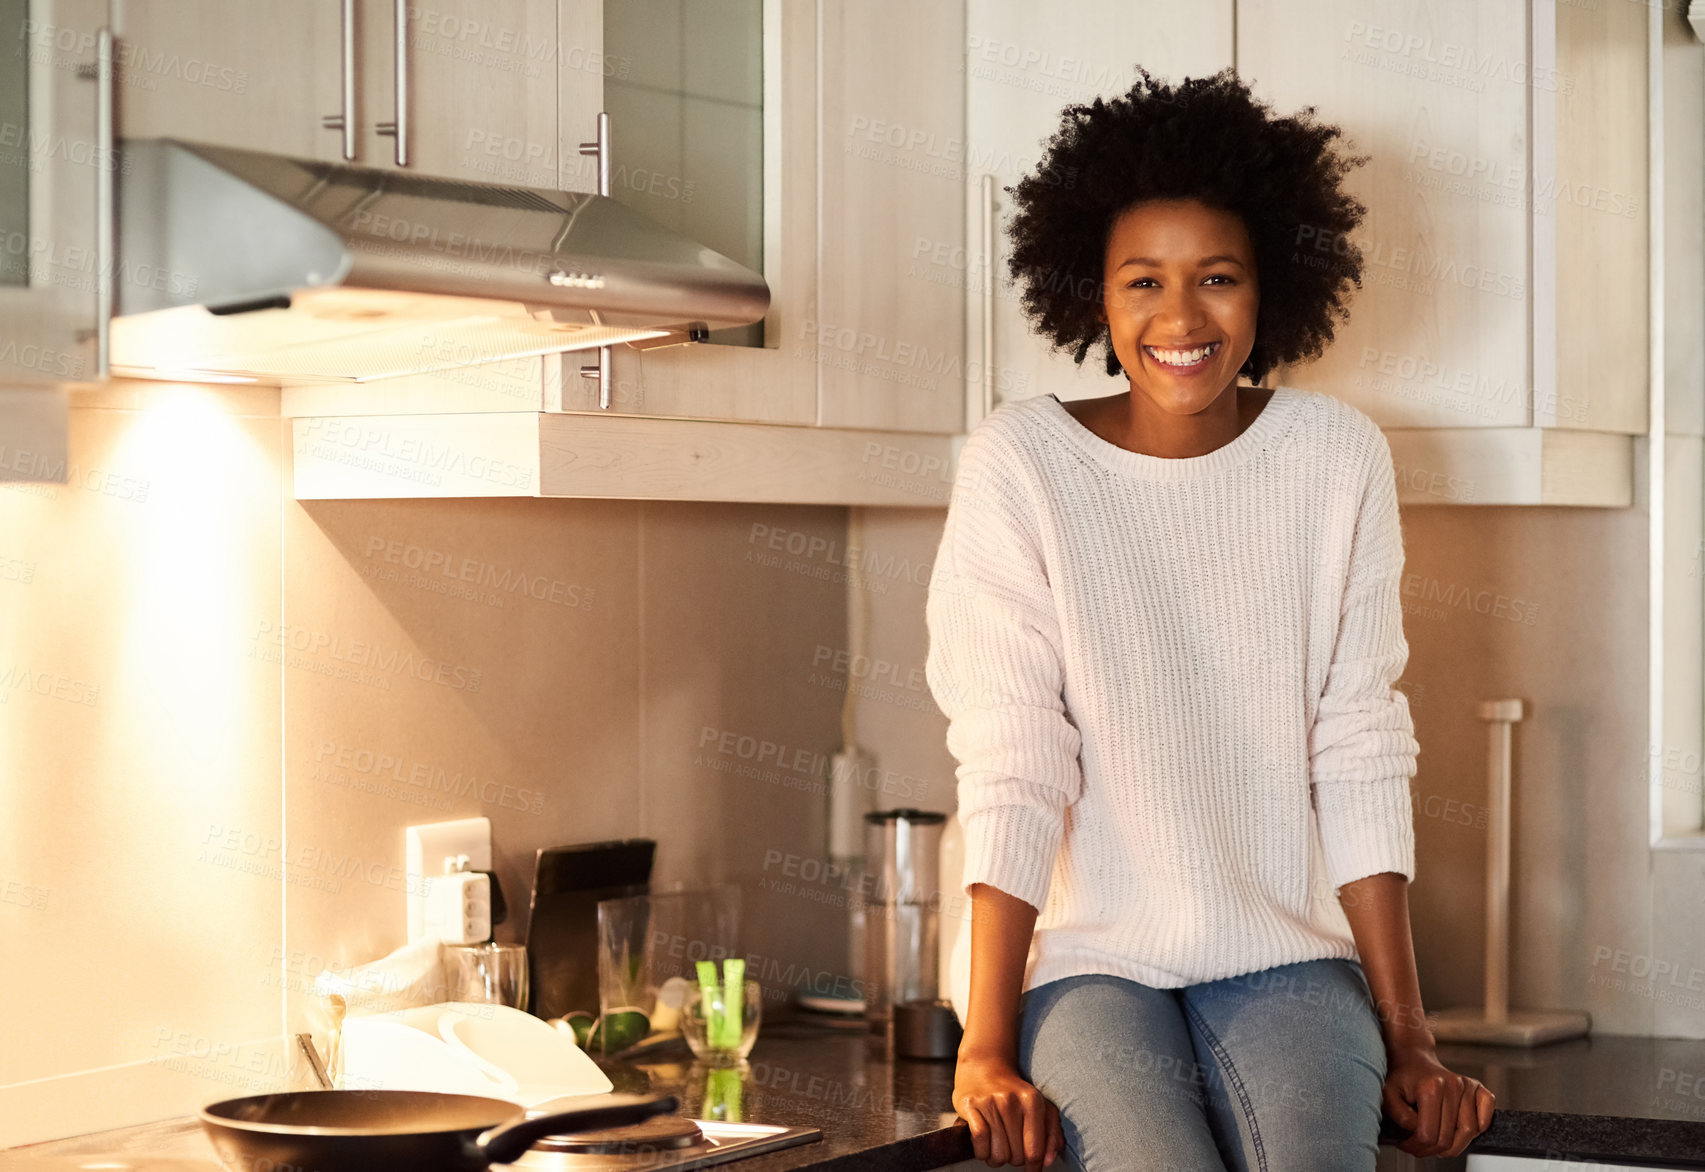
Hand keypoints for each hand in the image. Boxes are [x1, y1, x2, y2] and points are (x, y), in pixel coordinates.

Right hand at [953, 1052, 1063, 1168]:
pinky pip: (979, 1142)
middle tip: (1010, 1147)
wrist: (984, 1065)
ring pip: (997, 1153)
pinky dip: (981, 1152)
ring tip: (996, 1146)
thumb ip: (1052, 1133)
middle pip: (1016, 1156)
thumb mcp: (1040, 1106)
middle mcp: (1011, 1101)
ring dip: (996, 1158)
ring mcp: (989, 1102)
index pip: (1035, 1150)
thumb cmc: (1014, 1092)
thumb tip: (1047, 1161)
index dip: (1033, 1167)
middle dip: (1013, 1159)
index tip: (1031, 1171)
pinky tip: (983, 1146)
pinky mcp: (970, 1105)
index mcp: (1033, 1102)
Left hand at [1383, 1044, 1495, 1158]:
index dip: (1416, 1146)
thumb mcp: (1387, 1095)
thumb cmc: (1400, 1078)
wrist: (1412, 1059)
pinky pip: (1486, 1118)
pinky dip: (1478, 1130)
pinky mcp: (1478, 1089)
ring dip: (1454, 1145)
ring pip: (1470, 1132)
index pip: (1429, 1134)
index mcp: (1431, 1087)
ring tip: (1437, 1143)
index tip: (1406, 1144)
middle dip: (1432, 1150)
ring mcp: (1468, 1086)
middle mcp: (1453, 1085)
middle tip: (1419, 1148)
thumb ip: (1400, 1116)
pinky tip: (1459, 1130)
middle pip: (1450, 1137)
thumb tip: (1419, 1132)